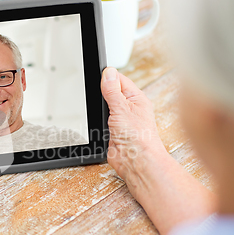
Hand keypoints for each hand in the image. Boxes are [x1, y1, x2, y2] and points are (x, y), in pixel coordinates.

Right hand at [101, 67, 215, 234]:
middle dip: (101, 93)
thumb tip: (108, 72)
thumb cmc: (138, 137)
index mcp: (136, 98)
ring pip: (105, 107)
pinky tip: (97, 121)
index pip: (119, 80)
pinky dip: (98, 121)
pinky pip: (102, 121)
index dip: (107, 77)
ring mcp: (121, 120)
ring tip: (97, 109)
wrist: (136, 162)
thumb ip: (112, 90)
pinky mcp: (113, 132)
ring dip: (99, 108)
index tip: (97, 75)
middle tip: (95, 93)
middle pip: (110, 92)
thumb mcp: (122, 108)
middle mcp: (130, 108)